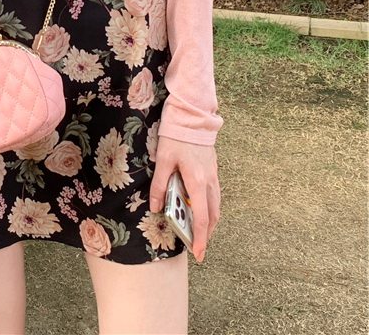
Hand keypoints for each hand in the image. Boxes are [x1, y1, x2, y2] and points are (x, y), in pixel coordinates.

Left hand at [148, 135, 219, 263]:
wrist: (192, 117)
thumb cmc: (176, 137)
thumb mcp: (163, 160)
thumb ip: (159, 184)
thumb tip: (155, 207)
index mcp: (198, 181)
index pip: (202, 217)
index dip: (201, 238)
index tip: (199, 253)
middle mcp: (210, 182)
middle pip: (213, 215)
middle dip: (207, 234)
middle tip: (198, 246)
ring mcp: (214, 176)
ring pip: (216, 206)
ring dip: (209, 221)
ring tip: (198, 232)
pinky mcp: (213, 170)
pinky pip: (214, 195)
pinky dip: (210, 208)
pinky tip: (199, 208)